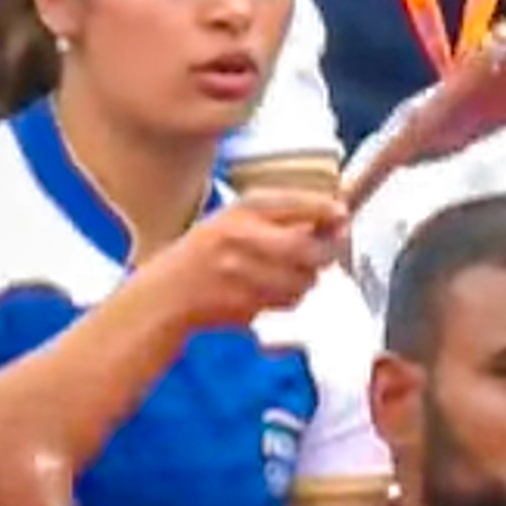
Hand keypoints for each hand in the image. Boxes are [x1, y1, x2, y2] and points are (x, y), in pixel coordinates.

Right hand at [140, 189, 346, 334]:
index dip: (327, 209)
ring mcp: (241, 273)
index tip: (342, 214)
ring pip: (304, 278)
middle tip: (327, 252)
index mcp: (240, 210)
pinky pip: (289, 301)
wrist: (163, 295)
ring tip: (286, 274)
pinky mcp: (243, 303)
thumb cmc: (206, 254)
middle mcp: (241, 237)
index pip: (297, 202)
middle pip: (309, 246)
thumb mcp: (235, 219)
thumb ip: (283, 215)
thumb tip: (340, 216)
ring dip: (307, 279)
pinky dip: (288, 298)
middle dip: (328, 251)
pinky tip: (267, 291)